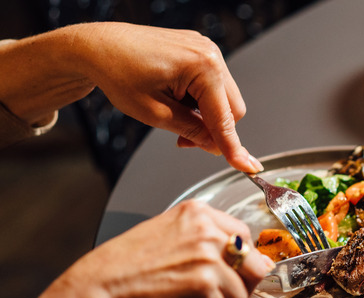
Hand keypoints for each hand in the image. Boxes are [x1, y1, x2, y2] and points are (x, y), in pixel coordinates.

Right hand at [63, 200, 273, 297]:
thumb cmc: (126, 267)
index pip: (244, 235)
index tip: (231, 269)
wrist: (100, 291)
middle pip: (255, 264)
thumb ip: (207, 239)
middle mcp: (207, 233)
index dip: (241, 259)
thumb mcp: (169, 233)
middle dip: (240, 283)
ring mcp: (209, 260)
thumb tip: (249, 256)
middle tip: (213, 290)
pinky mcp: (206, 289)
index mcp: (199, 214)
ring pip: (240, 293)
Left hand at [72, 22, 262, 171]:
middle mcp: (210, 54)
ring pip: (223, 99)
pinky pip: (213, 85)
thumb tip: (215, 146)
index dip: (232, 147)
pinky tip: (178, 101)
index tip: (246, 166)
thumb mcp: (155, 113)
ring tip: (175, 116)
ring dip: (206, 115)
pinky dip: (200, 101)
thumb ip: (192, 131)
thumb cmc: (118, 72)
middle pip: (232, 109)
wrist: (99, 47)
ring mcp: (206, 50)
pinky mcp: (200, 51)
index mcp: (203, 67)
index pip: (224, 118)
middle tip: (185, 140)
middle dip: (214, 130)